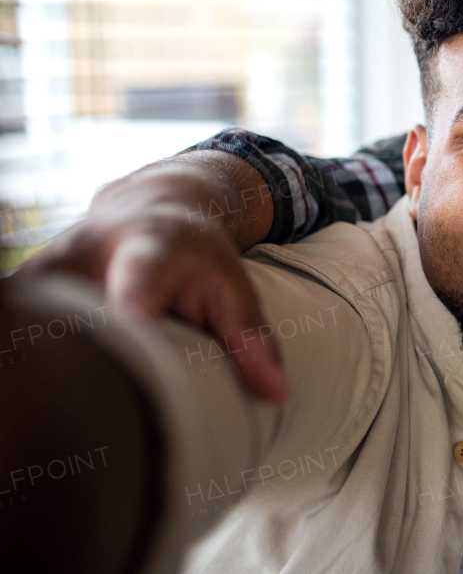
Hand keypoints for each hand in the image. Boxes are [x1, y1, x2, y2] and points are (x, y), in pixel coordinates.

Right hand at [20, 159, 287, 401]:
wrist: (147, 209)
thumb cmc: (196, 257)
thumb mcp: (232, 285)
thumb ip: (251, 336)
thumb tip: (278, 394)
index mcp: (152, 247)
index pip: (143, 273)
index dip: (137, 297)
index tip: (135, 316)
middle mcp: (86, 252)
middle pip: (77, 314)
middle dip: (92, 357)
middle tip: (102, 411)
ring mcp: (43, 272)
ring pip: (37, 328)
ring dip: (56, 366)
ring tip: (68, 407)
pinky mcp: (20, 292)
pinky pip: (20, 333)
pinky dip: (37, 364)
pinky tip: (46, 396)